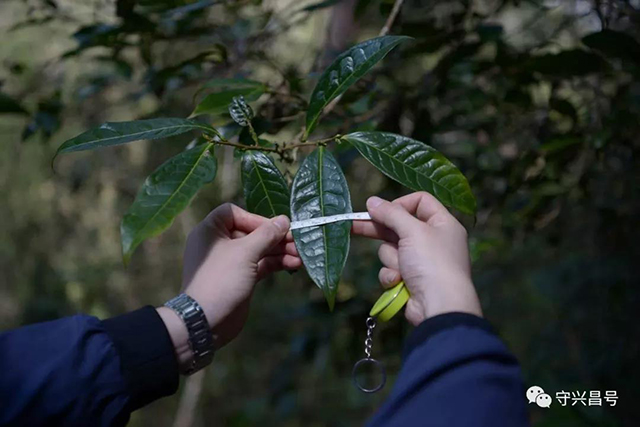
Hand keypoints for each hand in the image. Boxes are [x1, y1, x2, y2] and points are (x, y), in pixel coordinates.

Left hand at [157, 204, 300, 371]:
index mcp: (210, 231)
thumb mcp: (245, 253)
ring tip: (301, 256)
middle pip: (251, 232)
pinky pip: (260, 264)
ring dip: (280, 251)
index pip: (234, 213)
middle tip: (297, 242)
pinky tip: (295, 264)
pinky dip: (276, 263)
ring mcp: (231, 262)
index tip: (273, 228)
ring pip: (259, 249)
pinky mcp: (241, 277)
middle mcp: (219, 243)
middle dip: (275, 237)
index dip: (255, 218)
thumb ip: (266, 234)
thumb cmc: (221, 280)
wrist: (206, 322)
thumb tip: (284, 220)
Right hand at [352, 192, 481, 325]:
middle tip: (353, 224)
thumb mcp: (412, 231)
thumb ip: (391, 213)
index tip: (382, 210)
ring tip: (401, 268)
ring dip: (392, 259)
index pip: (420, 202)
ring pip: (392, 250)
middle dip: (379, 228)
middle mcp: (433, 240)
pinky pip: (392, 269)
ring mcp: (422, 261)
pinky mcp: (411, 280)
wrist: (439, 306)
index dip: (400, 204)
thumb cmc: (431, 262)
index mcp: (442, 224)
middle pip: (400, 226)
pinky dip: (393, 275)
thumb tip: (372, 201)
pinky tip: (399, 282)